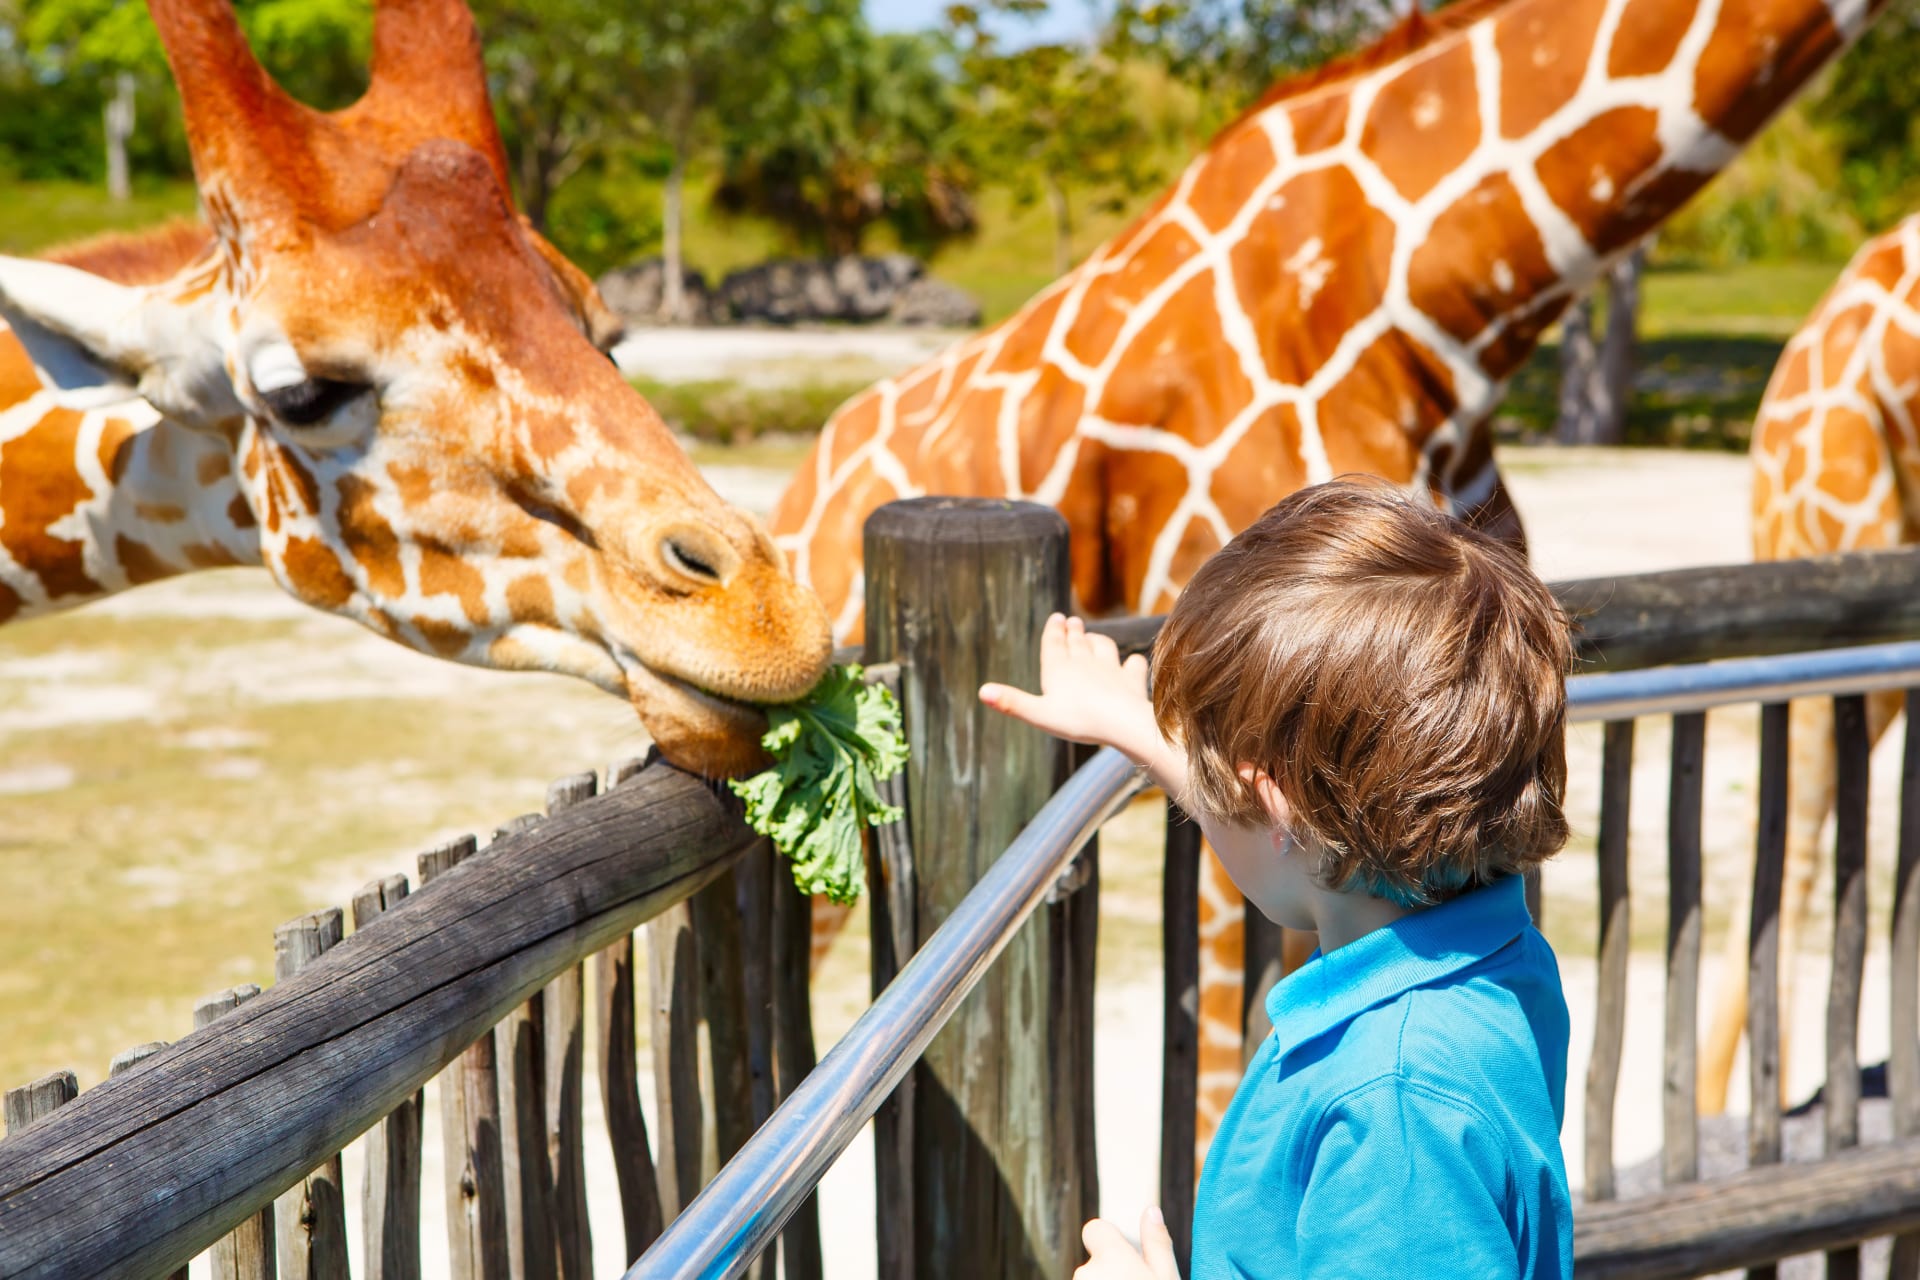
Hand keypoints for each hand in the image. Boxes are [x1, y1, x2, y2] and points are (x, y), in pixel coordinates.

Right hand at [980, 614, 1157, 761]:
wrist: (1121, 722)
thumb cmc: (1077, 720)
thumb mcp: (1038, 715)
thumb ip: (1012, 703)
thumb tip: (981, 691)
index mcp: (1058, 669)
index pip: (1054, 643)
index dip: (1054, 630)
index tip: (1057, 617)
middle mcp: (1083, 662)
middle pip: (1077, 641)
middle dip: (1074, 631)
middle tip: (1073, 621)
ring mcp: (1110, 669)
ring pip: (1104, 646)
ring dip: (1098, 640)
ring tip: (1095, 638)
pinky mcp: (1131, 679)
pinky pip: (1133, 665)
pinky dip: (1132, 663)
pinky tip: (1132, 662)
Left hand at [1074, 1208, 1181, 1279]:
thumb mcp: (1166, 1276)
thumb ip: (1157, 1243)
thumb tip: (1152, 1210)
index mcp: (1112, 1257)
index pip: (1095, 1228)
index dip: (1109, 1240)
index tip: (1125, 1256)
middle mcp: (1087, 1272)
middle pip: (1095, 1259)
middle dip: (1111, 1269)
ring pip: (1090, 1278)